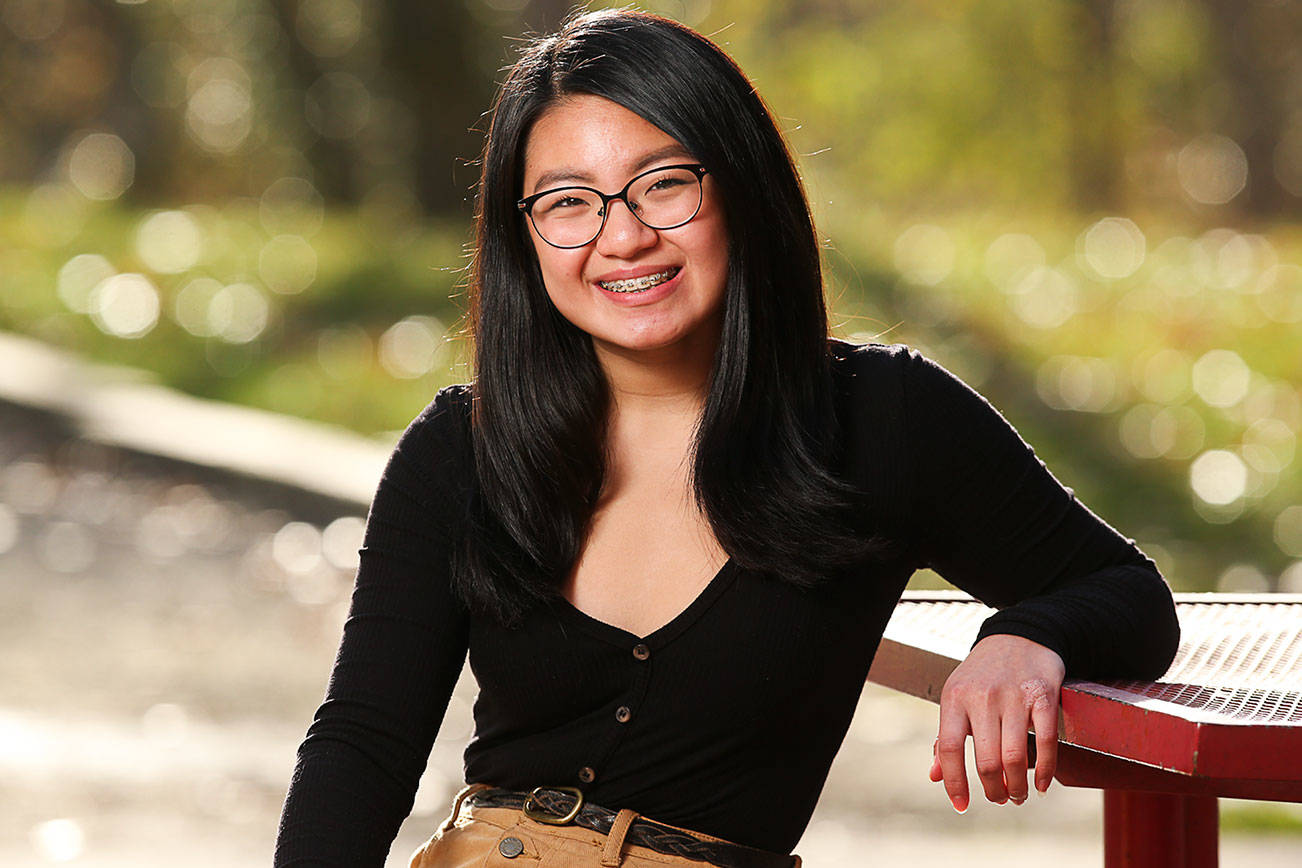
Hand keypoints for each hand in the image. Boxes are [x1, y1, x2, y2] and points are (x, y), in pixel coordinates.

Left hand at [927, 634, 1064, 811]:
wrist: (1019, 636)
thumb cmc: (983, 674)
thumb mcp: (957, 697)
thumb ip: (946, 736)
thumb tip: (934, 776)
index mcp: (954, 697)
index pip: (949, 748)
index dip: (954, 782)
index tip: (961, 805)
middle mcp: (982, 697)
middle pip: (986, 760)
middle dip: (993, 790)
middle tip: (1000, 799)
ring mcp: (1014, 696)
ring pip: (1014, 757)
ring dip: (1017, 786)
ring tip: (1018, 795)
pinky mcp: (1043, 696)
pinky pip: (1046, 742)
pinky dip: (1044, 770)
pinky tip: (1040, 784)